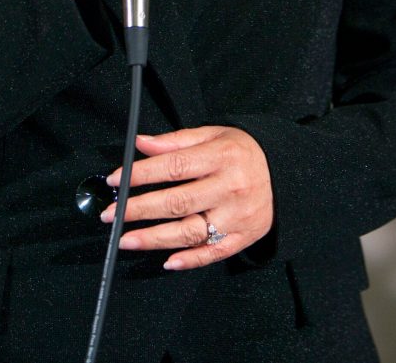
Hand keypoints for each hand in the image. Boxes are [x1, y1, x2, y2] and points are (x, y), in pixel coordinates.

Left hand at [101, 126, 273, 269]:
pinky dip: (189, 260)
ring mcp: (237, 216)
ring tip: (126, 239)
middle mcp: (229, 187)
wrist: (284, 172)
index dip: (140, 174)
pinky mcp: (243, 237)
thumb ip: (176, 141)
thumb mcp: (213, 135)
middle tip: (111, 215)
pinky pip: (213, 253)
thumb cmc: (241, 151)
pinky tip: (167, 261)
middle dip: (138, 209)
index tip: (115, 180)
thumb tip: (140, 143)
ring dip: (154, 239)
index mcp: (221, 156)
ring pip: (190, 231)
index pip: (173, 167)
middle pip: (177, 201)